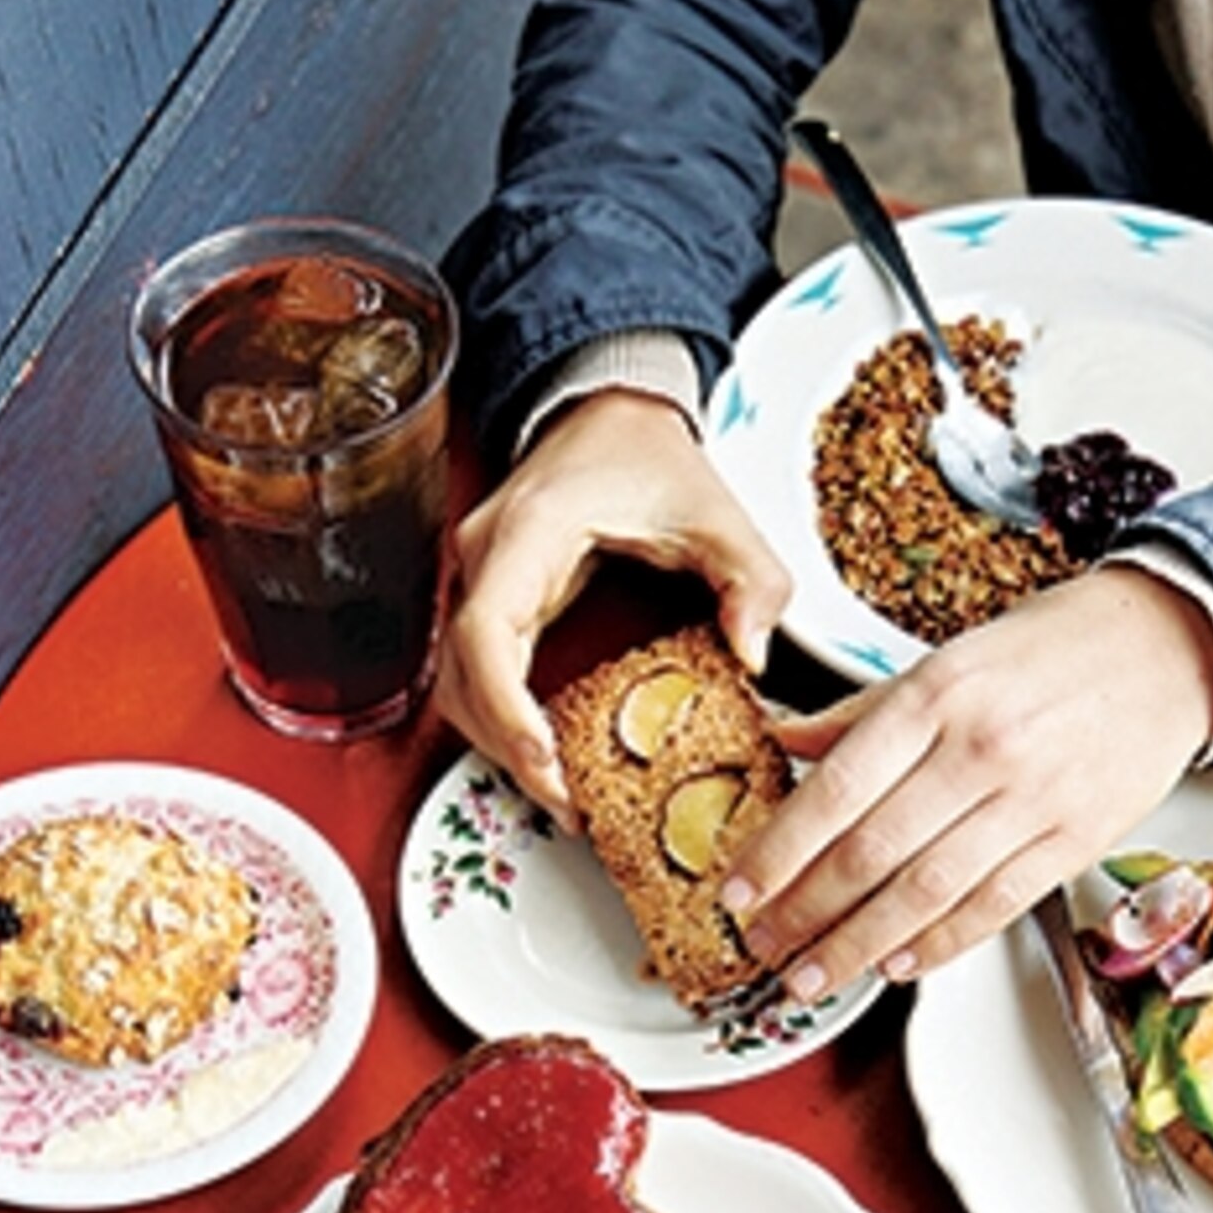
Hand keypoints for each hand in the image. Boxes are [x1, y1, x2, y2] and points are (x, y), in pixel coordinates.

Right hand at [437, 391, 795, 826]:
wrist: (610, 408)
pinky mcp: (492, 596)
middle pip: (463, 675)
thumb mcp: (719, 512)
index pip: (487, 633)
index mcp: (531, 532)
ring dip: (499, 743)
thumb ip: (751, 580)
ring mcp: (480, 577)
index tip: (543, 759)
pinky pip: (478, 672)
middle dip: (507, 747)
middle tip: (566, 804)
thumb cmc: (648, 454)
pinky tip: (548, 754)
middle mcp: (487, 556)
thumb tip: (754, 653)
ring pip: (459, 682)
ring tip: (561, 794)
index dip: (506, 707)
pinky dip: (504, 719)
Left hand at [717, 567, 1212, 997]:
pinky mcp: (1075, 840)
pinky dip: (939, 944)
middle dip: (807, 912)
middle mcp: (981, 748)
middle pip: (872, 852)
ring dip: (860, 945)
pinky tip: (898, 963)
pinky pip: (993, 905)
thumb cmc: (1058, 647)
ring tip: (815, 976)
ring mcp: (1032, 800)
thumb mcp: (949, 656)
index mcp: (937, 693)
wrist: (1171, 646)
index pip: (836, 790)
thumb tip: (785, 741)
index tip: (741, 891)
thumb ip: (864, 710)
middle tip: (767, 948)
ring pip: (927, 892)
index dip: (780, 852)